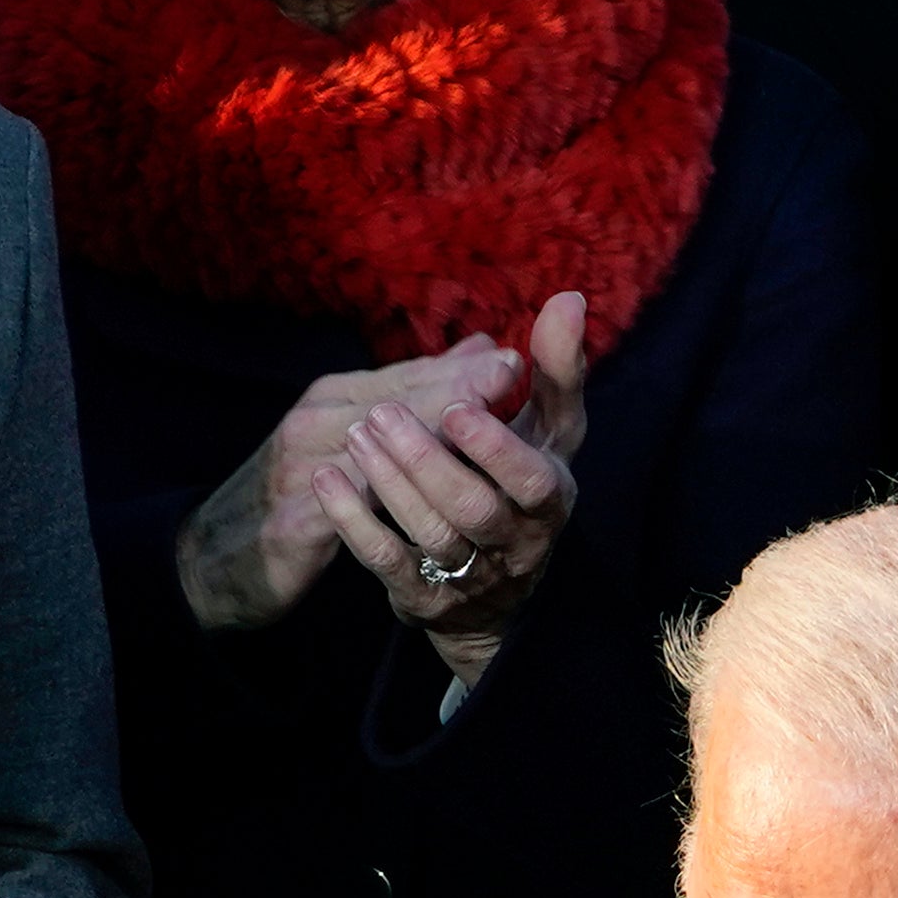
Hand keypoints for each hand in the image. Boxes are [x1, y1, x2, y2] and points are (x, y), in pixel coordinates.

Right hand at [176, 344, 533, 635]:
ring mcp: (299, 472)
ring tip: (472, 428)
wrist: (210, 561)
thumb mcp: (354, 437)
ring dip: (421, 434)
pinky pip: (340, 507)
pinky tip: (414, 500)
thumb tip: (480, 350)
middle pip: (393, 404)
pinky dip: (375, 498)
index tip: (512, 358)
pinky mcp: (291, 524)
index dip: (458, 371)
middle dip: (451, 389)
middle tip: (507, 374)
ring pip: (370, 446)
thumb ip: (414, 396)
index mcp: (335, 402)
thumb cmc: (293, 495)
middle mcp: (315, 425)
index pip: (404, 379)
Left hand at [316, 291, 589, 692]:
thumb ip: (558, 368)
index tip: (459, 407)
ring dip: (390, 482)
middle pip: (474, 508)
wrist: (493, 590)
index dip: (497, 448)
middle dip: (427, 460)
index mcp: (551, 498)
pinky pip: (387, 563)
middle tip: (384, 415)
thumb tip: (569, 299)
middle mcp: (518, 543)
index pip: (534, 480)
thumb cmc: (519, 484)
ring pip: (431, 534)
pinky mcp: (425, 598)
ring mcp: (470, 576)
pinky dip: (356, 522)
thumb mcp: (548, 431)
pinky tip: (328, 481)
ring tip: (358, 435)